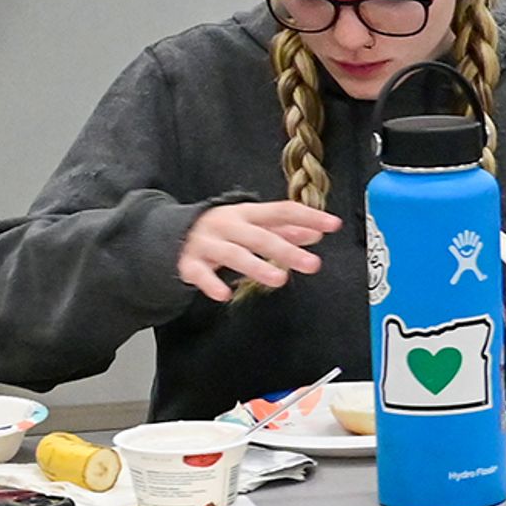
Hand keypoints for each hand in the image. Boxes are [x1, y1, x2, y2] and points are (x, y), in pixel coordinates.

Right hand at [178, 200, 337, 300]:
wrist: (173, 233)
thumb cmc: (223, 230)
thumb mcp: (253, 224)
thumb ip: (284, 229)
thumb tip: (317, 232)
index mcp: (247, 214)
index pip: (281, 211)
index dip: (307, 217)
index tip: (332, 225)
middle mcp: (228, 225)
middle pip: (260, 236)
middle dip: (287, 250)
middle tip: (312, 264)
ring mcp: (207, 243)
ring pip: (233, 254)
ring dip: (256, 266)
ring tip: (279, 279)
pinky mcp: (189, 263)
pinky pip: (199, 273)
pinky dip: (211, 283)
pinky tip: (224, 294)